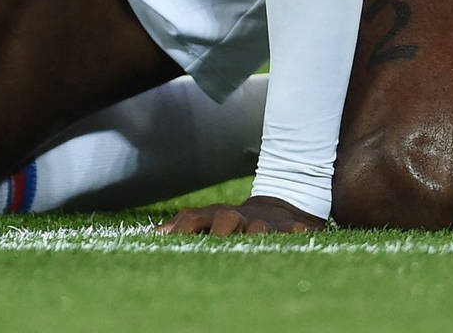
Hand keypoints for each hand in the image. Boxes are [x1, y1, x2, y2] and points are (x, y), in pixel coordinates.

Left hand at [156, 195, 325, 235]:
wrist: (280, 207)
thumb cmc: (236, 221)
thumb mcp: (210, 219)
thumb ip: (185, 225)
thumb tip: (154, 234)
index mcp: (217, 215)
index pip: (194, 217)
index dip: (182, 229)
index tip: (169, 244)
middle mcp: (240, 217)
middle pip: (226, 218)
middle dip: (219, 231)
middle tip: (214, 245)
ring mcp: (266, 223)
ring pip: (260, 229)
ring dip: (254, 236)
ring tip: (250, 246)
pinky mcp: (294, 229)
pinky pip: (297, 232)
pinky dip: (297, 235)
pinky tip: (298, 238)